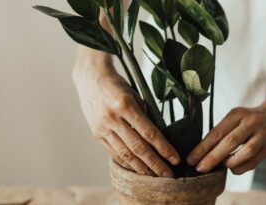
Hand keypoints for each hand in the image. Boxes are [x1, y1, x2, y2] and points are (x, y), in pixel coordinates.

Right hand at [73, 49, 179, 176]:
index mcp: (125, 105)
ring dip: (141, 168)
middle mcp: (112, 118)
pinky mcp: (96, 133)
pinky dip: (126, 162)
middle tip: (168, 175)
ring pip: (125, 154)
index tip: (175, 159)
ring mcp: (102, 127)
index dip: (164, 148)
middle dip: (155, 164)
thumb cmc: (117, 85)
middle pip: (138, 148)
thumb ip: (145, 116)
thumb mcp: (135, 95)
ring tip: (154, 176)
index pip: (149, 132)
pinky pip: (113, 152)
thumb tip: (158, 138)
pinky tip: (136, 169)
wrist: (90, 78)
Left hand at [187, 106, 265, 174]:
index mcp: (237, 114)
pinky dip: (241, 167)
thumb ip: (222, 132)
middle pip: (229, 142)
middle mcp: (250, 122)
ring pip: (245, 152)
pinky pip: (254, 162)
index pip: (216, 132)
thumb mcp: (235, 118)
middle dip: (212, 157)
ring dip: (229, 162)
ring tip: (218, 167)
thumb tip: (201, 152)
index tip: (191, 159)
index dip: (202, 148)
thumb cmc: (248, 119)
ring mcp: (262, 134)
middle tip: (199, 168)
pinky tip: (232, 168)